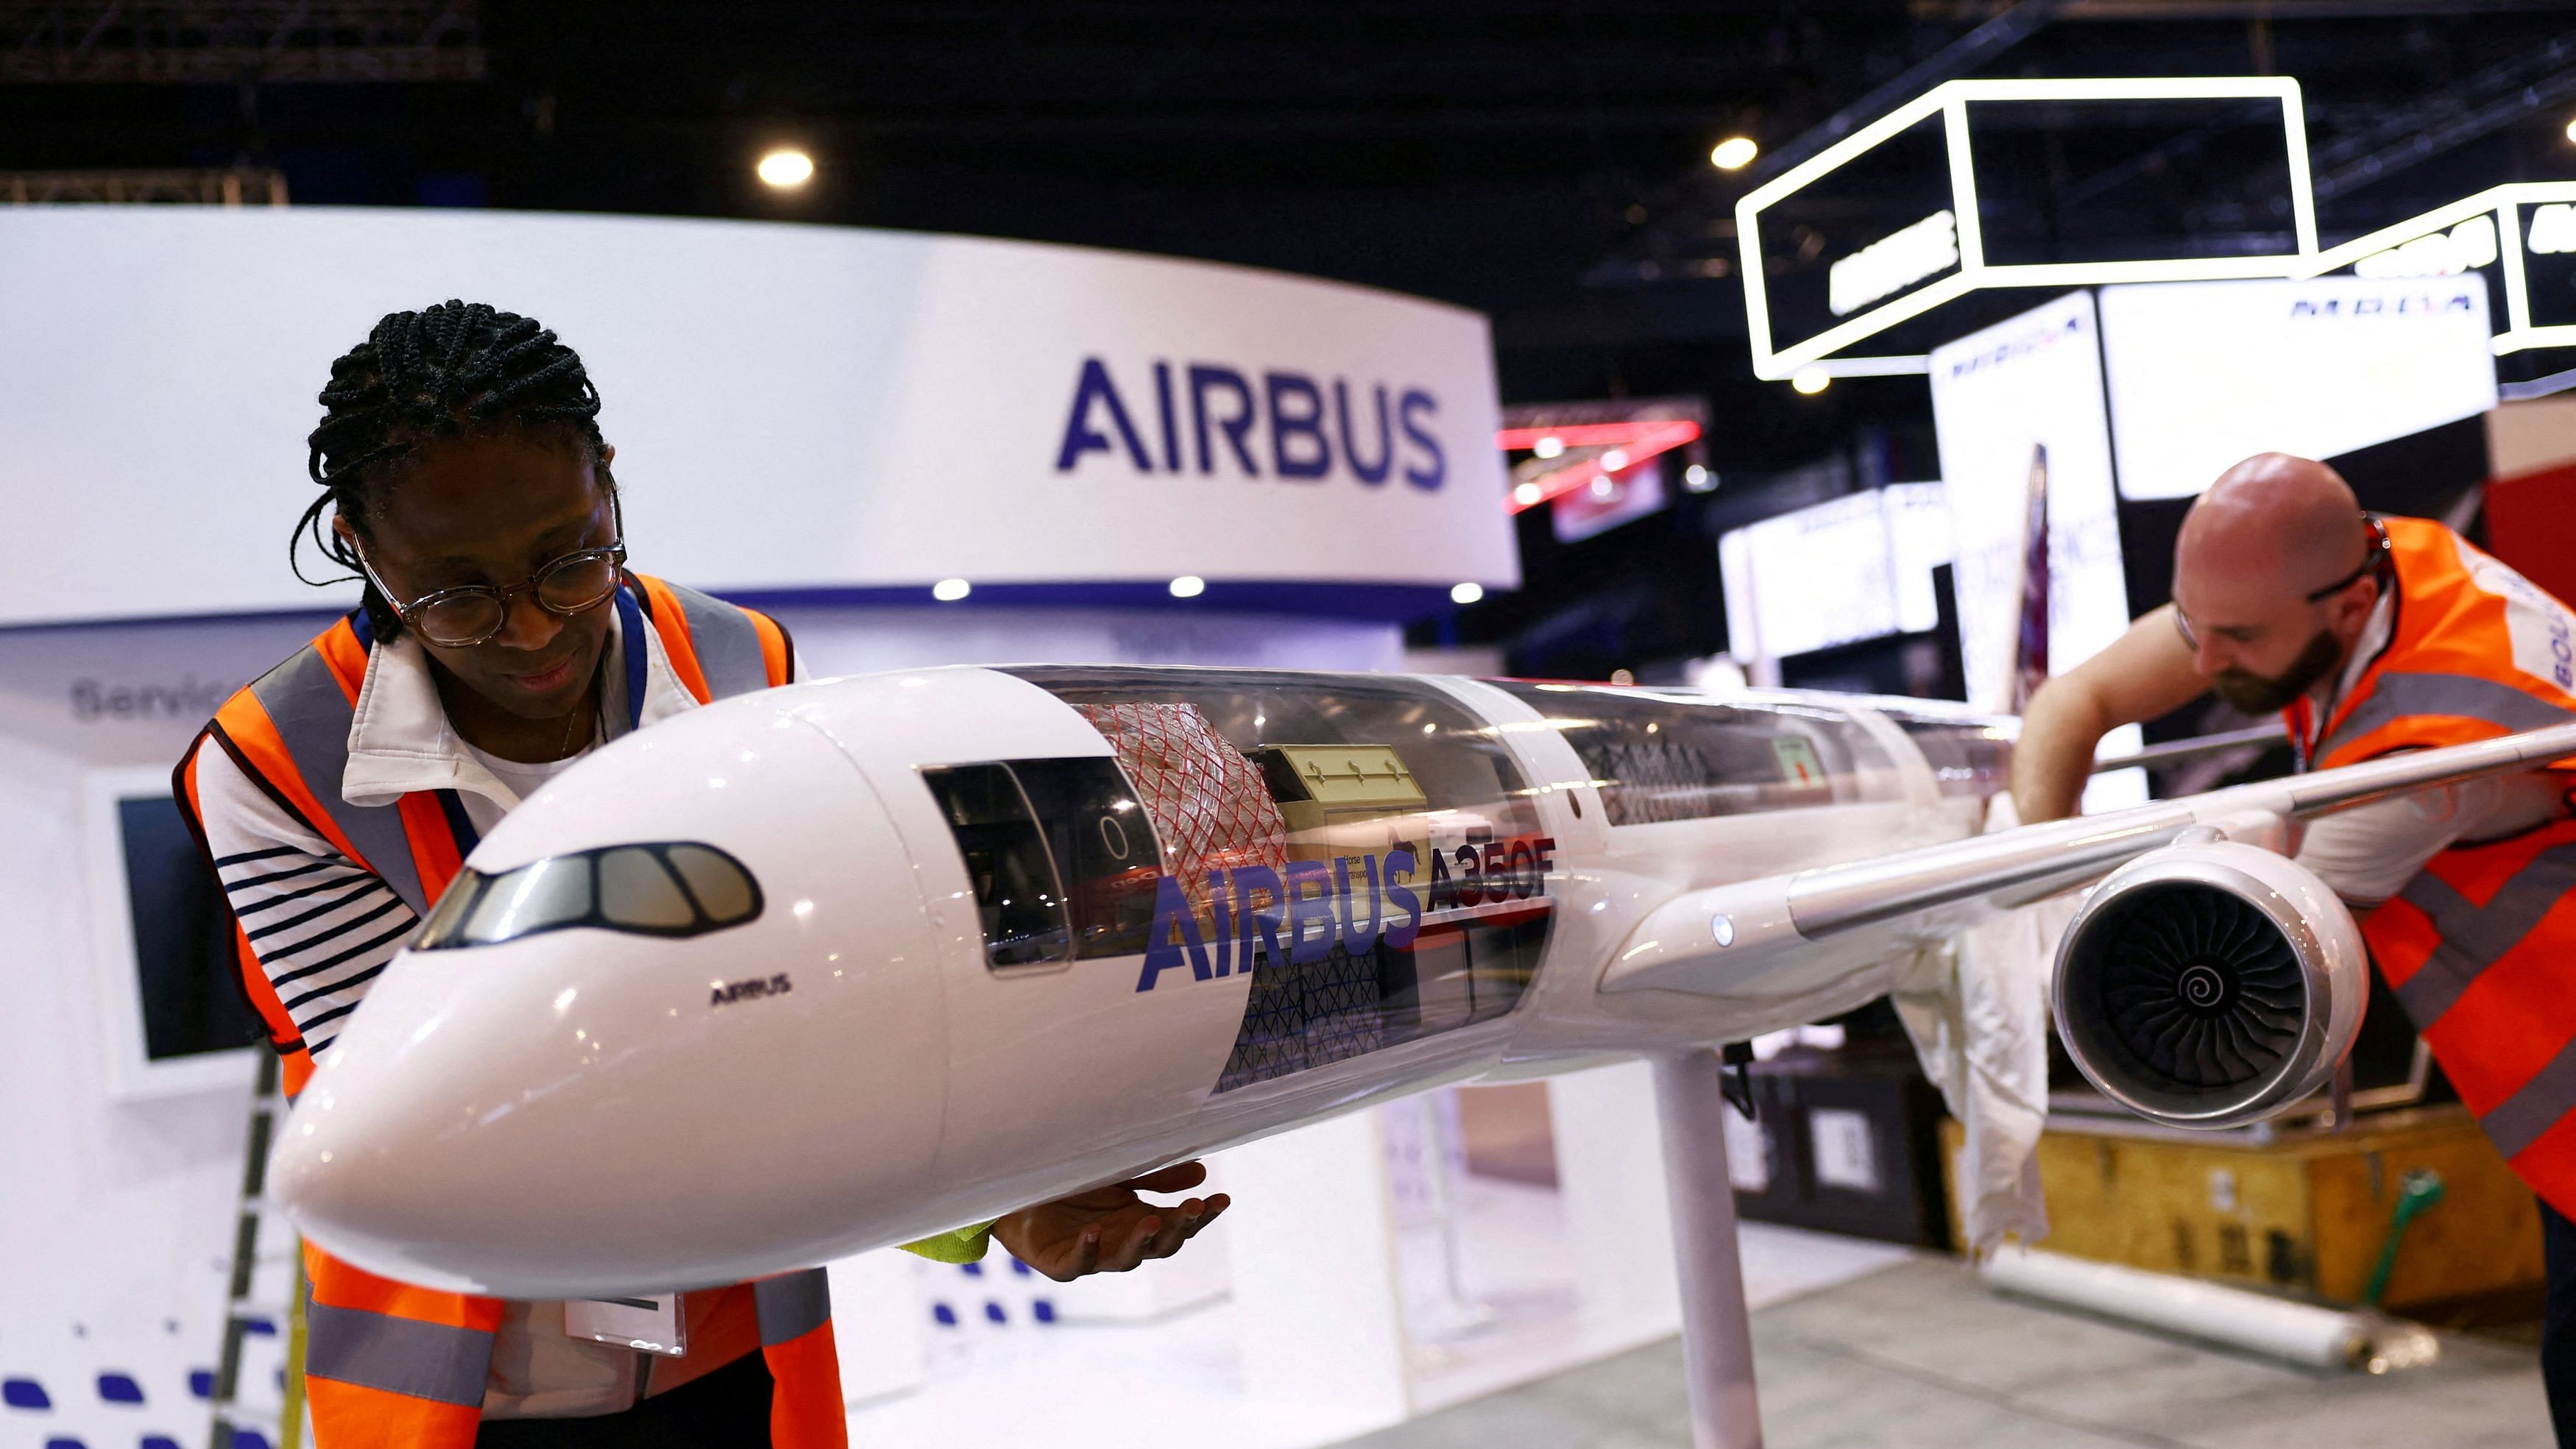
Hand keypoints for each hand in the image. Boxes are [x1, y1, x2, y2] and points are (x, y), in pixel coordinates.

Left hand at [991, 1162, 1230, 1281]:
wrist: (1017, 1196)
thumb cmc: (1072, 1186)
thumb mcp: (1119, 1174)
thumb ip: (1156, 1176)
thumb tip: (1203, 1170)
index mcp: (1140, 1221)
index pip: (1179, 1224)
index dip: (1201, 1215)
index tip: (1221, 1199)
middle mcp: (1122, 1242)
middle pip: (1161, 1246)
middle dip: (1179, 1229)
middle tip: (1192, 1209)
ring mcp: (1093, 1255)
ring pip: (1125, 1259)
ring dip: (1140, 1242)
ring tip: (1150, 1221)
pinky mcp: (1060, 1264)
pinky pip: (1077, 1262)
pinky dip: (1086, 1250)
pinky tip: (1093, 1233)